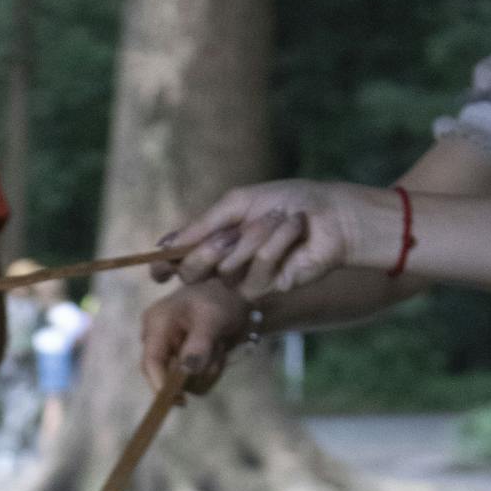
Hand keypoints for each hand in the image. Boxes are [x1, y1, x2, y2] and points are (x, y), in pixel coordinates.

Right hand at [141, 281, 252, 392]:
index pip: (150, 361)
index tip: (179, 400)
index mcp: (157, 323)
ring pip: (182, 378)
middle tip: (217, 350)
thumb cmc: (221, 298)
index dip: (161, 384)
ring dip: (206, 368)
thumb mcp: (213, 318)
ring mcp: (168, 348)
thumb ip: (200, 343)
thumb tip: (187, 369)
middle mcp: (156, 337)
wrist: (234, 291)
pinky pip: (191, 376)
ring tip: (219, 345)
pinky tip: (217, 349)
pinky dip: (208, 367)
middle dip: (193, 370)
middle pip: (165, 374)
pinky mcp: (180, 356)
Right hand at [153, 181, 398, 300]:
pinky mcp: (270, 290)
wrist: (333, 213)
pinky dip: (276, 242)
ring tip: (280, 219)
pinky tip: (295, 229)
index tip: (157, 269)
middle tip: (230, 233)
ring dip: (254, 236)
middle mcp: (226, 264)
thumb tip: (164, 246)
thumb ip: (201, 225)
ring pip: (225, 271)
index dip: (164, 266)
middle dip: (206, 251)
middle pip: (191, 273)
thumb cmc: (290, 201)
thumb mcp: (239, 203)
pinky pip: (257, 270)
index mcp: (216, 241)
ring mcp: (246, 280)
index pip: (178, 262)